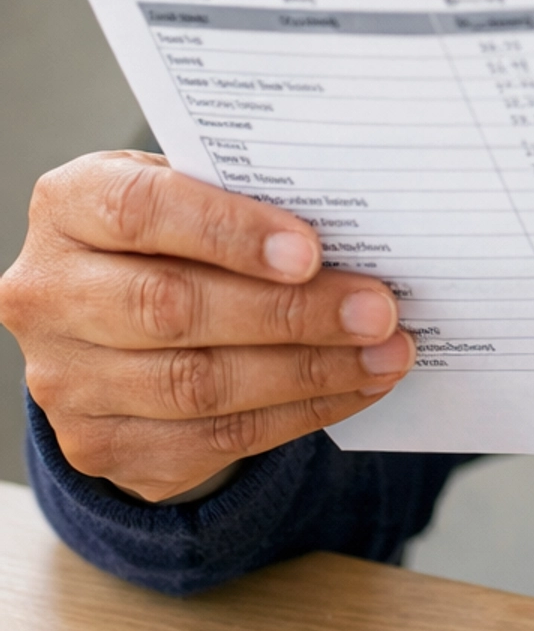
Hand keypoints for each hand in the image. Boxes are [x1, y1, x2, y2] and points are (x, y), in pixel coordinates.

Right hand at [0, 151, 414, 502]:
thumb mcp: (184, 185)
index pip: (143, 212)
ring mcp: (67, 381)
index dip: (228, 232)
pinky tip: (354, 388)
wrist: (110, 310)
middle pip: (173, 309)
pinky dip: (297, 413)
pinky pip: (212, 437)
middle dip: (290, 314)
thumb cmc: (168, 226)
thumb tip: (350, 222)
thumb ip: (241, 192)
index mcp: (69, 205)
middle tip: (378, 310)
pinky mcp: (99, 446)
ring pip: (198, 386)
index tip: (310, 251)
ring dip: (309, 372)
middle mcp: (50, 294)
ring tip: (386, 353)